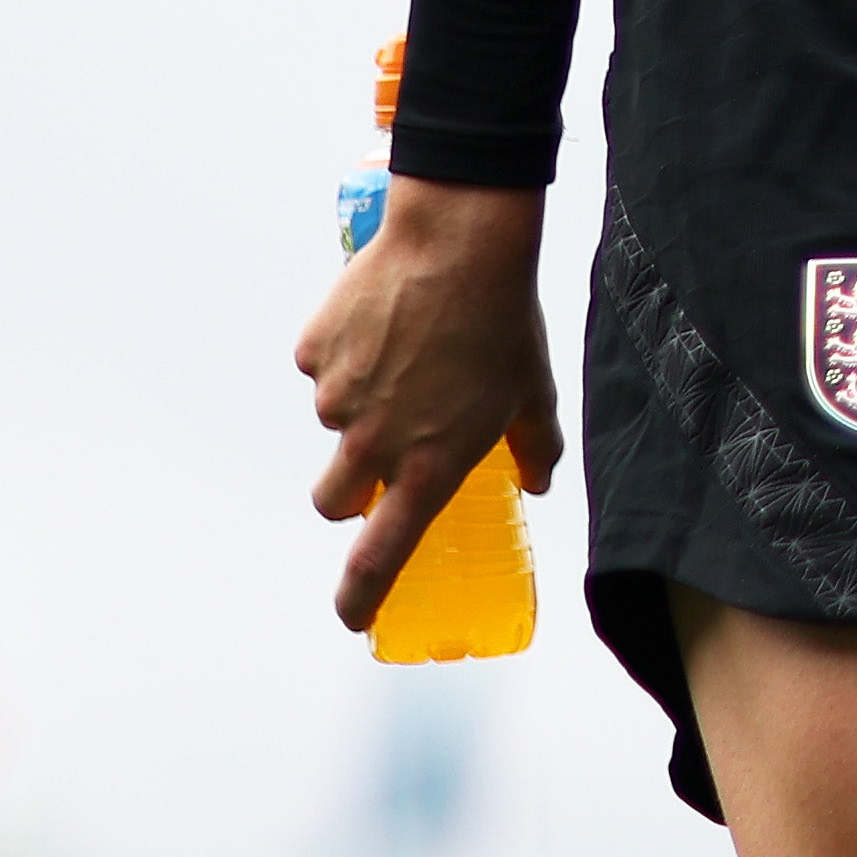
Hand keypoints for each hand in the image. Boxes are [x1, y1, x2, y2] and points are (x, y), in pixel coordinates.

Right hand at [296, 177, 561, 631]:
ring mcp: (338, 398)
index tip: (353, 615)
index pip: (382, 555)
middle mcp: (375, 442)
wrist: (460, 241)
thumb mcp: (533, 390)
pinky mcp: (316, 353)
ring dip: (359, 404)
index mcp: (429, 465)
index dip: (362, 594)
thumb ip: (535, 447)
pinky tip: (385, 319)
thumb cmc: (502, 318)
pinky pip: (323, 366)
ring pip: (333, 422)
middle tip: (382, 452)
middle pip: (334, 500)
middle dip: (349, 491)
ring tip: (407, 352)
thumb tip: (540, 479)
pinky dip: (345, 353)